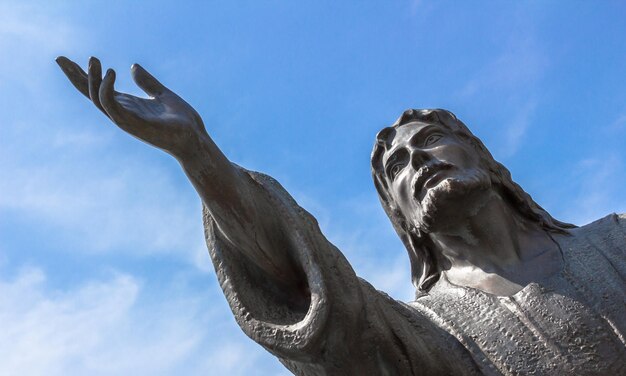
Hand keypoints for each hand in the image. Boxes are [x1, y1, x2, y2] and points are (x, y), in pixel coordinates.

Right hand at [56, 56, 206, 157]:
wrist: (194, 138)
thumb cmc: (182, 121)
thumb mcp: (162, 94)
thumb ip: (147, 82)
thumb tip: (134, 66)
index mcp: (128, 105)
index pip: (99, 89)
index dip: (84, 76)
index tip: (67, 61)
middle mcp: (123, 113)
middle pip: (91, 94)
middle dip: (75, 78)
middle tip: (60, 59)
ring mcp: (126, 119)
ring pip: (98, 99)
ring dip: (92, 79)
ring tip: (94, 60)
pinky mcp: (133, 123)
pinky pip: (112, 106)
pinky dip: (107, 89)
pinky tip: (110, 73)